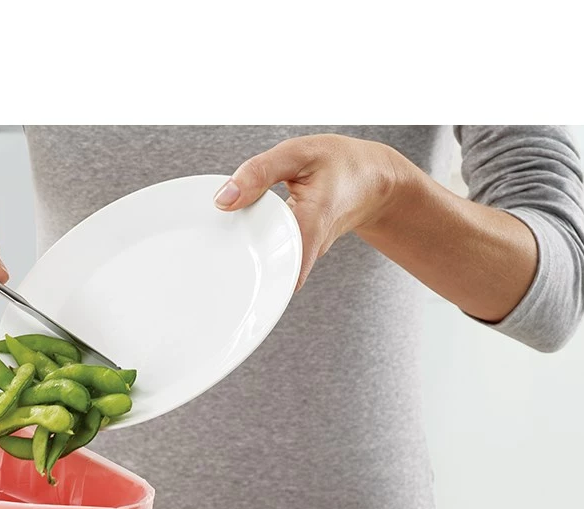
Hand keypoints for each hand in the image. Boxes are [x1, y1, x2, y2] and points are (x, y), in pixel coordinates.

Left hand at [215, 134, 404, 289]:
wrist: (373, 181)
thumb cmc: (340, 164)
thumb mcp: (299, 154)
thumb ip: (259, 172)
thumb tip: (222, 199)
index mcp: (310, 227)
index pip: (280, 269)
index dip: (254, 279)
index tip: (226, 278)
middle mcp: (306, 251)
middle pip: (267, 275)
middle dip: (238, 272)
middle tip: (210, 261)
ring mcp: (302, 257)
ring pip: (269, 268)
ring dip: (245, 259)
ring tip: (221, 248)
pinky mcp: (297, 255)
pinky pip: (272, 259)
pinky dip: (255, 249)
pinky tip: (238, 239)